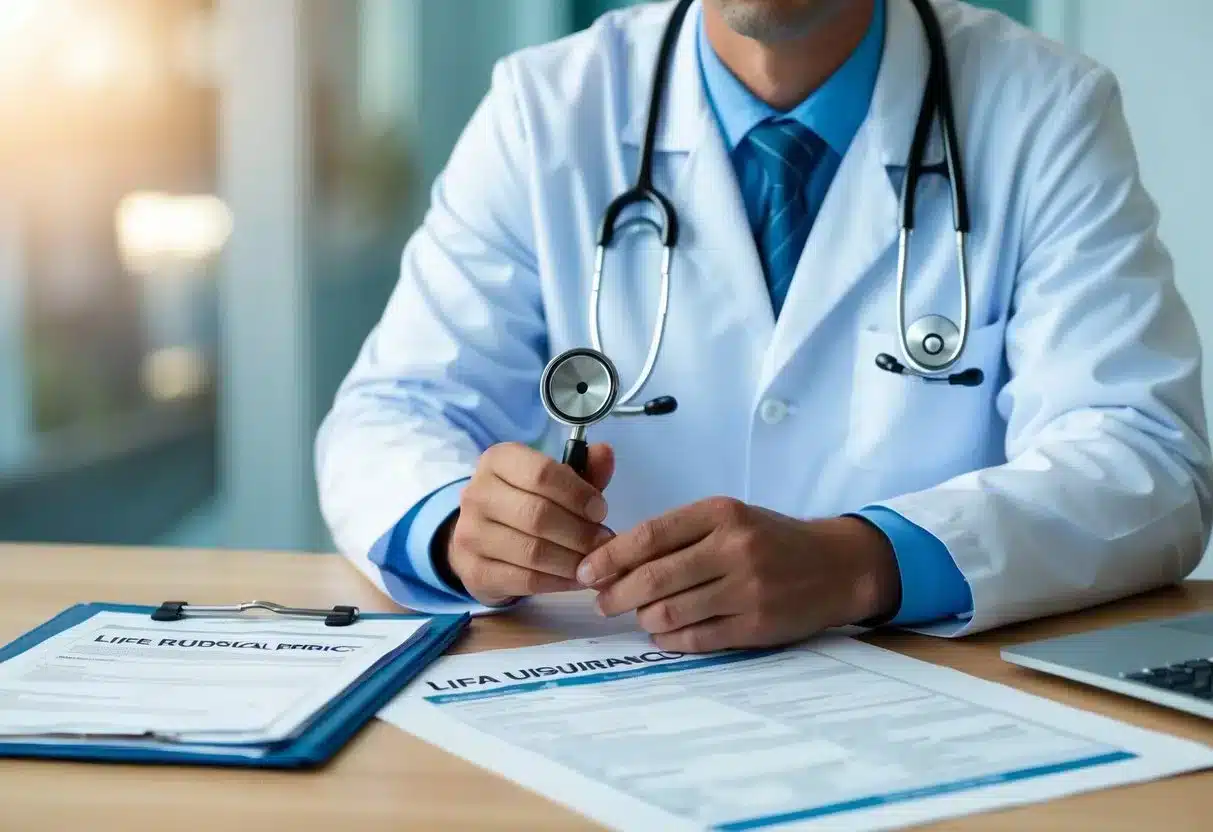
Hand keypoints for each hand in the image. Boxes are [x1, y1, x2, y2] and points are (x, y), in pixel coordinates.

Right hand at [441, 442, 615, 605]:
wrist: (481, 538)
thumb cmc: (525, 502)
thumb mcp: (554, 481)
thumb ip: (583, 469)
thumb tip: (605, 453)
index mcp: (497, 461)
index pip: (541, 473)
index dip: (578, 493)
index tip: (600, 510)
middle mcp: (477, 494)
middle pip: (538, 515)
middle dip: (580, 532)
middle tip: (603, 541)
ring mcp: (470, 534)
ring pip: (533, 551)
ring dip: (572, 559)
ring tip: (593, 560)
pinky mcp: (475, 571)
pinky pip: (526, 580)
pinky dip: (559, 582)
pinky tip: (576, 578)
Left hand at [575, 498, 900, 652]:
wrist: (836, 565)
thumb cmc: (771, 539)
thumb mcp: (729, 518)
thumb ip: (679, 534)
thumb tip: (616, 560)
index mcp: (720, 513)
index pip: (649, 535)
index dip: (610, 557)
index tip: (586, 571)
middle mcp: (733, 548)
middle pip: (653, 577)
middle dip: (617, 594)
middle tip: (602, 603)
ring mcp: (747, 589)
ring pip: (671, 611)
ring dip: (643, 618)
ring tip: (639, 616)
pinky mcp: (757, 625)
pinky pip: (698, 637)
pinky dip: (671, 638)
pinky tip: (664, 632)